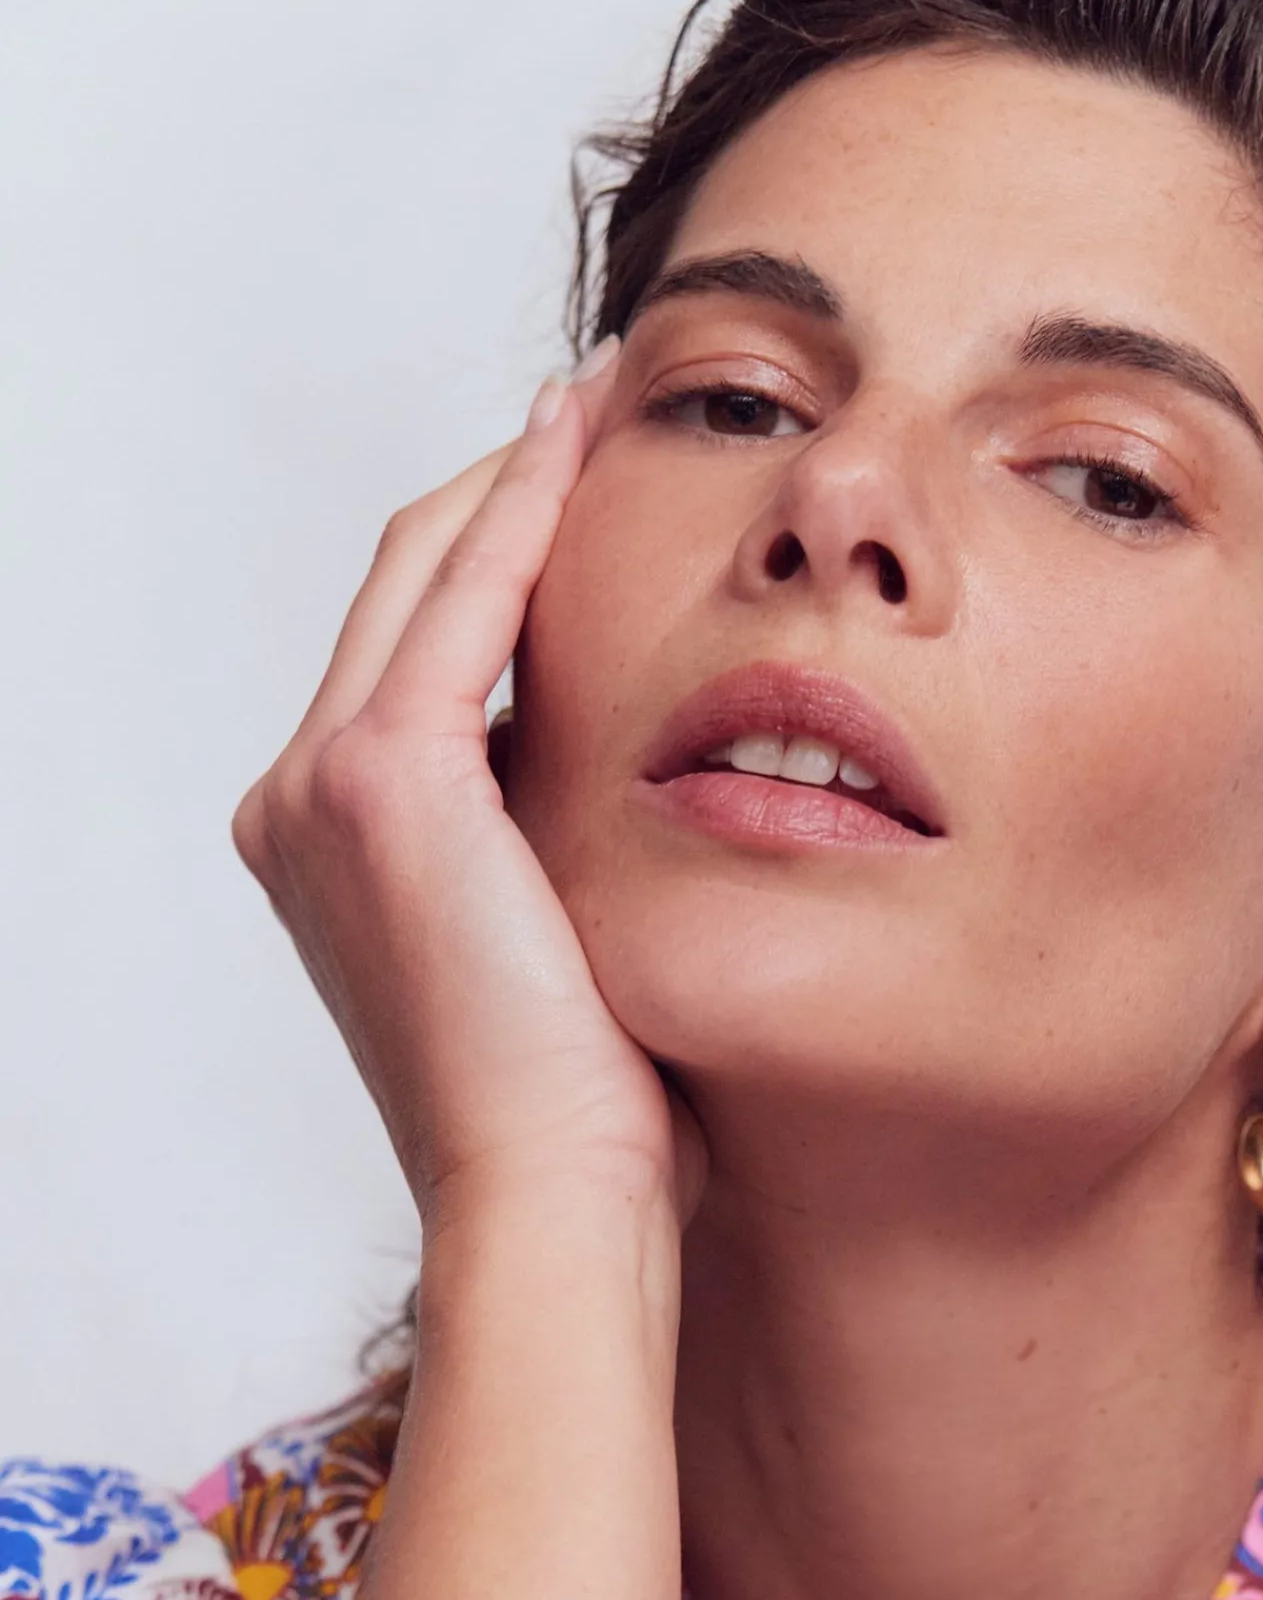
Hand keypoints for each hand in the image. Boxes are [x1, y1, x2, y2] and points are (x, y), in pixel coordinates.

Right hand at [233, 349, 700, 1228]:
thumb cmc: (586, 1104)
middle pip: (401, 586)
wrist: (554, 1194)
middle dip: (501, 485)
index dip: (493, 548)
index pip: (411, 648)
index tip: (583, 474)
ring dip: (514, 476)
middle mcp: (298, 801)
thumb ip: (547, 832)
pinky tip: (586, 445)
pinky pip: (462, 601)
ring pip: (421, 571)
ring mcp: (322, 786)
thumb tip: (627, 759)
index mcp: (331, 842)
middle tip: (597, 405)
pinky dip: (522, 511)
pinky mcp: (383, 782)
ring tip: (604, 406)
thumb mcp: (556, 936)